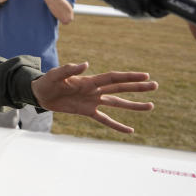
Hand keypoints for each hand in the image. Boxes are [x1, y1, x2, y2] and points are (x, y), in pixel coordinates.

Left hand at [30, 62, 156, 132]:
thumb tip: (86, 64)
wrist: (40, 93)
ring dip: (133, 105)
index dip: (129, 77)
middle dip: (137, 87)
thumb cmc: (47, 81)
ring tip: (151, 106)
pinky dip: (117, 125)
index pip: (113, 78)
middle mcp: (94, 90)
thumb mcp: (56, 75)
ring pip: (117, 104)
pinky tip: (130, 131)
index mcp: (89, 80)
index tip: (145, 75)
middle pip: (120, 89)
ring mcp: (92, 101)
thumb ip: (69, 69)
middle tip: (155, 86)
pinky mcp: (87, 111)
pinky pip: (105, 120)